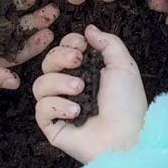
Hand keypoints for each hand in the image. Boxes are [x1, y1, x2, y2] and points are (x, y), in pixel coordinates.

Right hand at [32, 26, 148, 163]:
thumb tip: (88, 29)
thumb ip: (108, 43)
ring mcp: (60, 107)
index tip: (80, 47)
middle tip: (78, 62)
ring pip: (39, 84)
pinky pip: (40, 109)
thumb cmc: (128, 105)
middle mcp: (70, 88)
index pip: (63, 50)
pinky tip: (75, 111)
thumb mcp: (124, 66)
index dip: (67, 44)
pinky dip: (56, 106)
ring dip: (59, 82)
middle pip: (47, 63)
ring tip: (80, 89)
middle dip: (59, 57)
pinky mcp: (53, 126)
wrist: (128, 138)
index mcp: (87, 72)